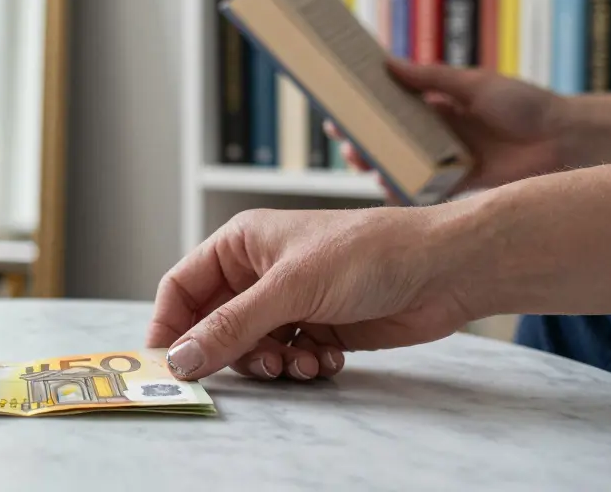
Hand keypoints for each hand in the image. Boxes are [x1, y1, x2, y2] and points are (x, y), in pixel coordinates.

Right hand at [147, 205, 474, 380]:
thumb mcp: (290, 289)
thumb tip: (180, 358)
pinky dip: (302, 365)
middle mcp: (259, 271)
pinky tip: (328, 359)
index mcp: (241, 244)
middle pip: (215, 325)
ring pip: (251, 347)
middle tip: (259, 367)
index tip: (166, 365)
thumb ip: (231, 327)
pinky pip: (287, 357)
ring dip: (271, 364)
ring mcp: (290, 300)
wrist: (443, 270)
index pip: (182, 287)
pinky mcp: (319, 326)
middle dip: (233, 352)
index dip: (169, 325)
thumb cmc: (366, 254)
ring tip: (302, 363)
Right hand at [327, 60, 565, 201]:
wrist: (564, 140)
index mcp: (437, 109)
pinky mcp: (455, 187)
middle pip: (386, 139)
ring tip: (361, 160)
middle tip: (344, 138)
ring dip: (375, 164)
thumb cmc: (524, 105)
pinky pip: (419, 192)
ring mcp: (442, 162)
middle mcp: (434, 136)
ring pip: (397, 165)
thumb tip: (389, 64)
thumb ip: (432, 78)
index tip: (338, 106)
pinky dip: (399, 191)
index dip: (363, 109)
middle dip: (360, 140)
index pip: (390, 108)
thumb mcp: (474, 83)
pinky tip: (386, 186)